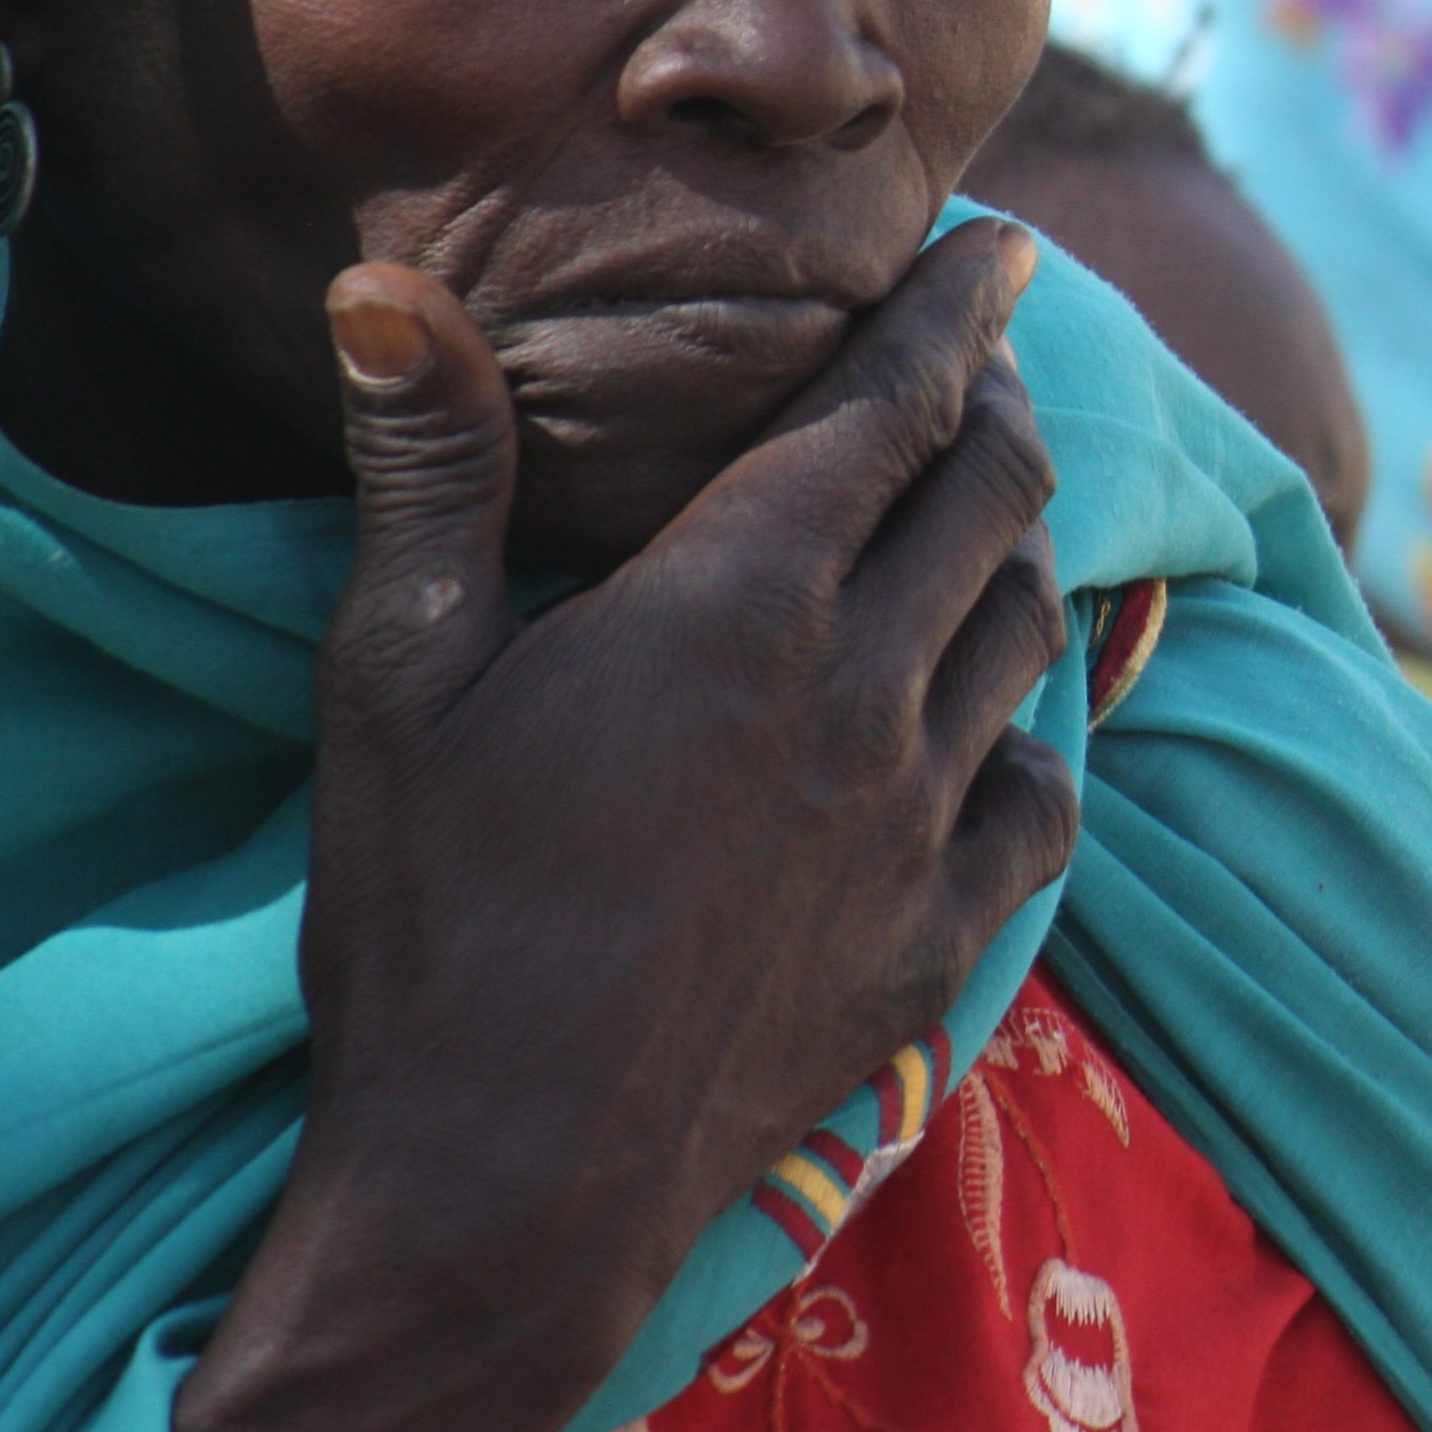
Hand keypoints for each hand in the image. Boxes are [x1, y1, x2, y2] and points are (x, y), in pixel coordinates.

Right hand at [173, 221, 1078, 1431]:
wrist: (505, 1185)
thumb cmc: (431, 919)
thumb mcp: (397, 677)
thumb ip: (430, 471)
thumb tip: (388, 290)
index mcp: (744, 602)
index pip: (897, 406)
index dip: (961, 311)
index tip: (1006, 245)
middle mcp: (868, 690)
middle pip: (995, 497)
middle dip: (1002, 404)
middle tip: (986, 364)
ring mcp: (922, 820)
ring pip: (1031, 632)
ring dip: (1023, 551)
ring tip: (995, 514)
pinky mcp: (943, 940)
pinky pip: (1043, 801)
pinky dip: (1035, 738)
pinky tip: (1003, 727)